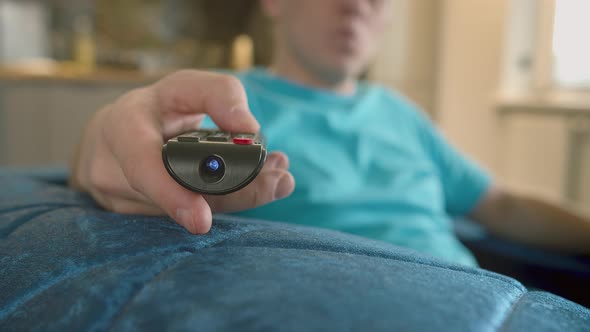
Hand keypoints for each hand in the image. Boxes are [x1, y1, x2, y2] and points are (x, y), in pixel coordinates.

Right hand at [69, 70, 294, 233]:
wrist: (119, 135)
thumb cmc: (157, 108)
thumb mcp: (185, 87)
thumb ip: (219, 95)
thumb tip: (248, 129)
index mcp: (120, 129)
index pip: (140, 165)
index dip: (170, 195)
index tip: (202, 220)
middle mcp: (115, 173)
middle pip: (179, 198)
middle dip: (234, 196)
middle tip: (279, 183)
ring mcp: (126, 203)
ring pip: (189, 211)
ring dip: (240, 198)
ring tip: (279, 181)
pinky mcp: (143, 219)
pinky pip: (189, 214)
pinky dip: (228, 202)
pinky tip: (259, 188)